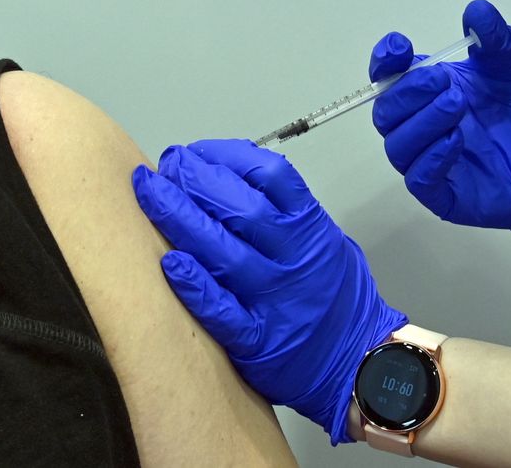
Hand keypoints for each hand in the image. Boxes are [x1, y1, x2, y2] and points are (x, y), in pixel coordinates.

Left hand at [132, 140, 406, 444]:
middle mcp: (293, 259)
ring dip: (181, 218)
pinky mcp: (258, 339)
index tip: (196, 152)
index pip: (270, 175)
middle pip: (241, 208)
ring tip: (151, 194)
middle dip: (195, 179)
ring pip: (224, 252)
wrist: (358, 357)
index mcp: (311, 229)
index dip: (226, 155)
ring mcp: (275, 299)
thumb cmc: (336, 296)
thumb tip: (232, 173)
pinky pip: (221, 310)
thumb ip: (286, 210)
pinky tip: (169, 263)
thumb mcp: (326, 239)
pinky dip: (195, 285)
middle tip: (164, 169)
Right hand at [368, 0, 510, 239]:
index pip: (389, 78)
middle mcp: (424, 126)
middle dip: (408, 92)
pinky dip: (430, 158)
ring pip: (397, 146)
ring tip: (458, 106)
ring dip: (421, 123)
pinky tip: (457, 141)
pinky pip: (419, 180)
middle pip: (386, 112)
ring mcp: (431, 162)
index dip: (385, 63)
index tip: (400, 49)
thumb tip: (475, 10)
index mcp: (431, 92)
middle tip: (445, 83)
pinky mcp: (445, 196)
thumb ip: (495, 39)